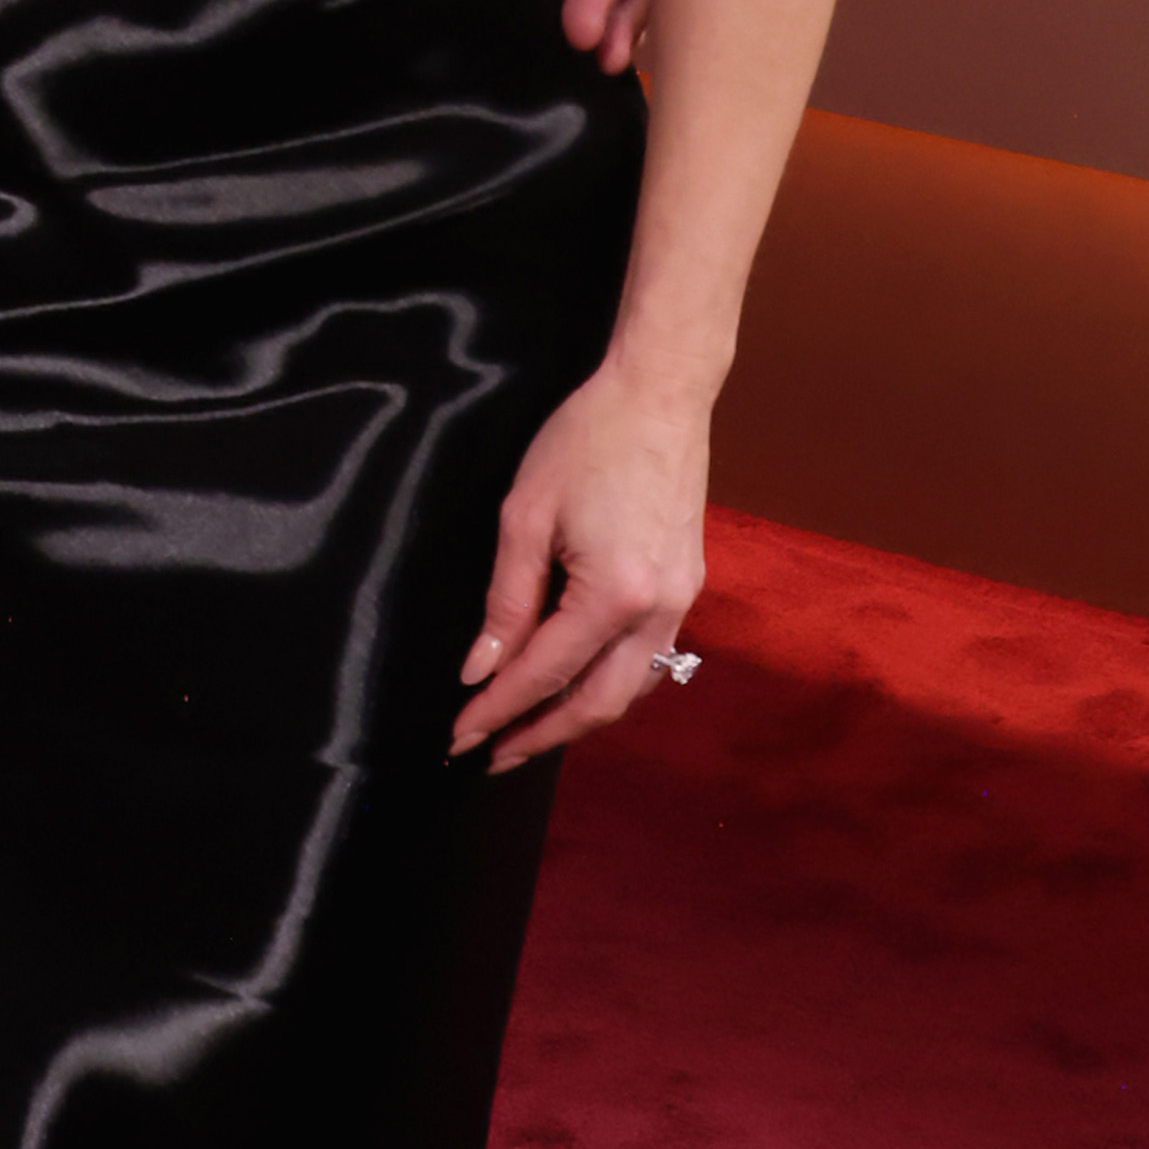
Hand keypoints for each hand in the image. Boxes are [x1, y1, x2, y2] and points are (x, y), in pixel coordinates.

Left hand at [452, 357, 707, 767]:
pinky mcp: (688, 587)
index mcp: (614, 595)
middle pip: (598, 703)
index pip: (545, 673)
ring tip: (527, 731)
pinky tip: (576, 685)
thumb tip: (481, 668)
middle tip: (491, 754)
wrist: (661, 394)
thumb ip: (506, 602)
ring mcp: (682, 602)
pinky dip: (610, 683)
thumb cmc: (586, 440)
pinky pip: (650, 658)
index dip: (499, 709)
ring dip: (578, 717)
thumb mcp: (525, 516)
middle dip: (542, 735)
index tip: (460, 735)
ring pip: (631, 688)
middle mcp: (658, 611)